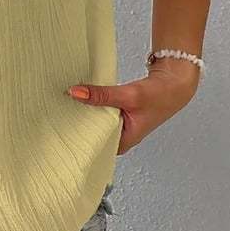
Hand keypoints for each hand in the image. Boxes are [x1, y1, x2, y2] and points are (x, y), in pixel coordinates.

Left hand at [66, 59, 200, 153]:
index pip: (94, 147)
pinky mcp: (119, 112)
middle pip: (92, 134)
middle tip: (54, 116)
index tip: (57, 131)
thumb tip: (75, 92)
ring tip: (61, 106)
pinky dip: (92, 104)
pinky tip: (79, 98)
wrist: (175, 83)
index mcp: (123, 142)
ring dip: (84, 113)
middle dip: (76, 125)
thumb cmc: (159, 96)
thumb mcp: (127, 96)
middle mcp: (120, 136)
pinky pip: (100, 111)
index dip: (76, 140)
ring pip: (95, 121)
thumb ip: (102, 95)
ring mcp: (120, 125)